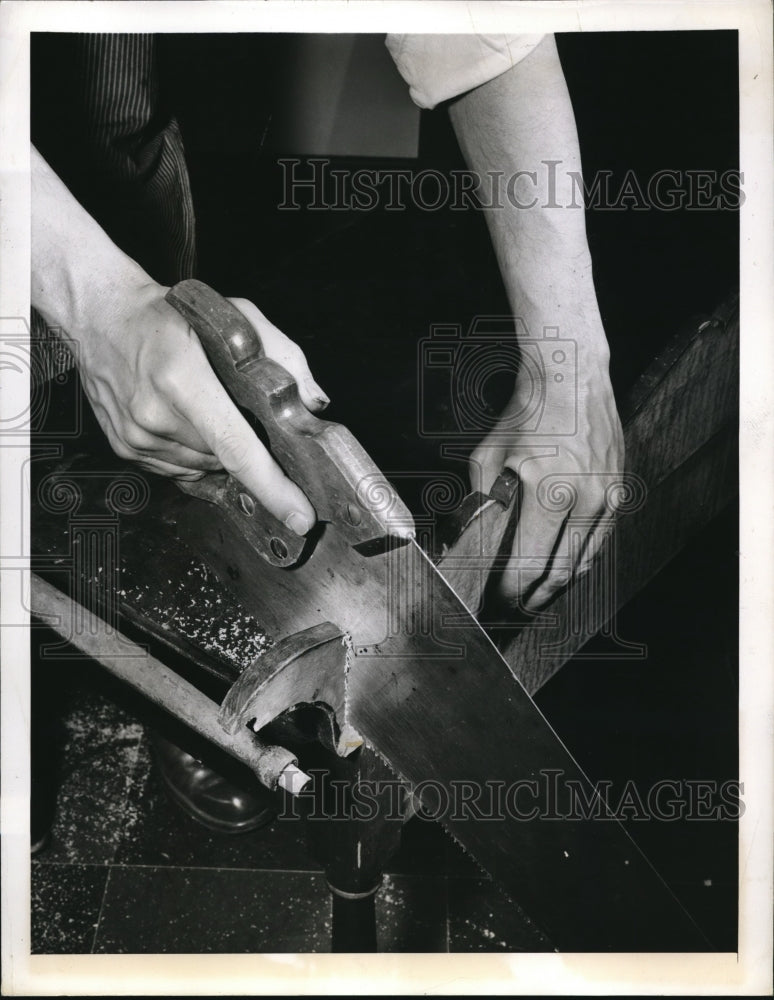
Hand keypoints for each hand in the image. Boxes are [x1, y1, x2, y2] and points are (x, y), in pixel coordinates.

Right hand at [75, 280, 328, 534]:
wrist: (102, 316)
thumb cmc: (167, 315)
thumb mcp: (235, 316)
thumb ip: (283, 355)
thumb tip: (311, 402)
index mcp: (182, 379)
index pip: (236, 448)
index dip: (272, 487)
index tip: (298, 515)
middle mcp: (154, 414)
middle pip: (225, 460)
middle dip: (243, 444)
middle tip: (234, 406)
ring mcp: (136, 437)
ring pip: (204, 467)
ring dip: (216, 449)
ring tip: (201, 405)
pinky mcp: (127, 449)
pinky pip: (178, 469)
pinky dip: (193, 452)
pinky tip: (185, 420)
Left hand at [469, 349, 623, 610]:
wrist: (572, 375)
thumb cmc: (526, 412)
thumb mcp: (488, 455)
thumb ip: (481, 499)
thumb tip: (473, 536)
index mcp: (549, 494)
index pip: (529, 564)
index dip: (511, 590)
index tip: (496, 600)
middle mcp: (585, 501)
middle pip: (560, 573)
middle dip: (533, 597)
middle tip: (514, 608)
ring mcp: (608, 498)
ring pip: (585, 562)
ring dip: (559, 585)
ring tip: (537, 597)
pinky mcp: (619, 492)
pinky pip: (600, 540)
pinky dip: (581, 561)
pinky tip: (563, 569)